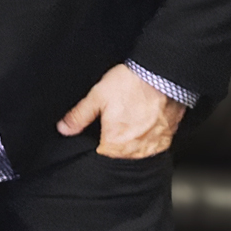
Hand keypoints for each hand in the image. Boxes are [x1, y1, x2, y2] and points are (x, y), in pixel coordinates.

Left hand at [56, 63, 185, 158]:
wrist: (161, 75)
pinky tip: (144, 121)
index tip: (101, 129)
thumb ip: (79, 116)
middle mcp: (136, 150)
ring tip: (131, 117)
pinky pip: (153, 146)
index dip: (98, 141)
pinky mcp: (167, 139)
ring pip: (137, 152)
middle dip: (115, 140)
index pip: (101, 155)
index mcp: (116, 143)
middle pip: (119, 154)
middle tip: (118, 118)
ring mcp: (153, 146)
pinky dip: (147, 137)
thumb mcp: (97, 96)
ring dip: (132, 140)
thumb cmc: (130, 84)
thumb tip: (64, 129)